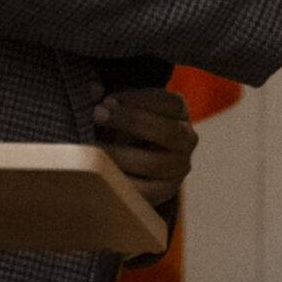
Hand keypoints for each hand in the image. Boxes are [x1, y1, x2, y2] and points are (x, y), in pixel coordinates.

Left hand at [94, 87, 196, 207]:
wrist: (131, 155)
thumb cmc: (124, 122)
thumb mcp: (120, 106)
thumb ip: (107, 98)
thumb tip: (94, 89)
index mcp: (179, 111)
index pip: (169, 102)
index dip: (137, 100)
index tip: (107, 100)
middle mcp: (187, 139)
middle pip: (167, 131)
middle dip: (130, 122)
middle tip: (98, 115)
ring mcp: (179, 168)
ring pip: (154, 163)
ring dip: (120, 154)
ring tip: (94, 147)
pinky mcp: (165, 191)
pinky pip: (145, 192)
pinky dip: (121, 182)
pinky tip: (100, 173)